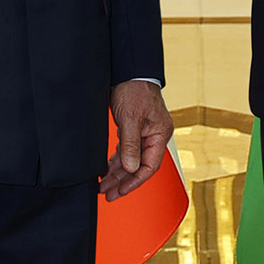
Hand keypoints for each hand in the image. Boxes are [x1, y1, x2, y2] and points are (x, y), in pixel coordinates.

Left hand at [100, 81, 173, 199]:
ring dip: (118, 172)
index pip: (149, 166)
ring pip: (132, 159)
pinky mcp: (135, 129)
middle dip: (122, 180)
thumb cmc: (134, 90)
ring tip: (104, 184)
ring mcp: (145, 133)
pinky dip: (117, 160)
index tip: (119, 191)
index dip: (134, 181)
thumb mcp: (131, 119)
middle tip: (107, 193)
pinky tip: (108, 168)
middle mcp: (154, 136)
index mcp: (160, 135)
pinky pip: (127, 150)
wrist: (129, 70)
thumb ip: (130, 145)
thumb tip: (130, 169)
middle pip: (139, 166)